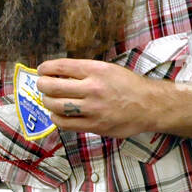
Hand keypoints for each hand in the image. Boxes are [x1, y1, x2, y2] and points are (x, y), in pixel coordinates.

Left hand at [36, 59, 166, 137]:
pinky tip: (58, 114)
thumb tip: (58, 73)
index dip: (45, 68)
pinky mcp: (94, 125)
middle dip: (42, 85)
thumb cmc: (128, 85)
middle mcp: (93, 88)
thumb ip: (84, 71)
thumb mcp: (108, 69)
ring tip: (49, 99)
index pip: (60, 66)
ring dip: (47, 102)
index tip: (41, 70)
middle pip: (53, 86)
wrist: (149, 105)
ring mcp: (93, 108)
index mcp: (96, 70)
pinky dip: (56, 117)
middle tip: (42, 85)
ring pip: (56, 105)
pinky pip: (65, 123)